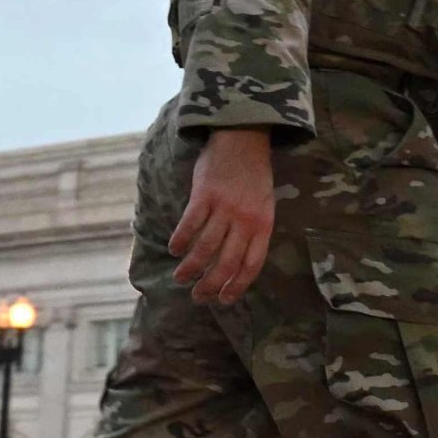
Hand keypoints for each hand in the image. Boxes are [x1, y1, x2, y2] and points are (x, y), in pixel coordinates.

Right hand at [171, 128, 276, 303]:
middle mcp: (245, 220)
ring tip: (180, 278)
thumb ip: (252, 232)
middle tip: (198, 296)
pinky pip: (190, 224)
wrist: (244, 137)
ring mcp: (224, 207)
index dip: (236, 286)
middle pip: (226, 262)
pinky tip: (174, 250)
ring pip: (205, 247)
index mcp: (263, 225)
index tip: (223, 300)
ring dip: (190, 267)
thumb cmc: (254, 176)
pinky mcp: (204, 194)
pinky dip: (181, 240)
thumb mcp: (264, 205)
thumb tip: (235, 264)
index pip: (251, 265)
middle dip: (210, 284)